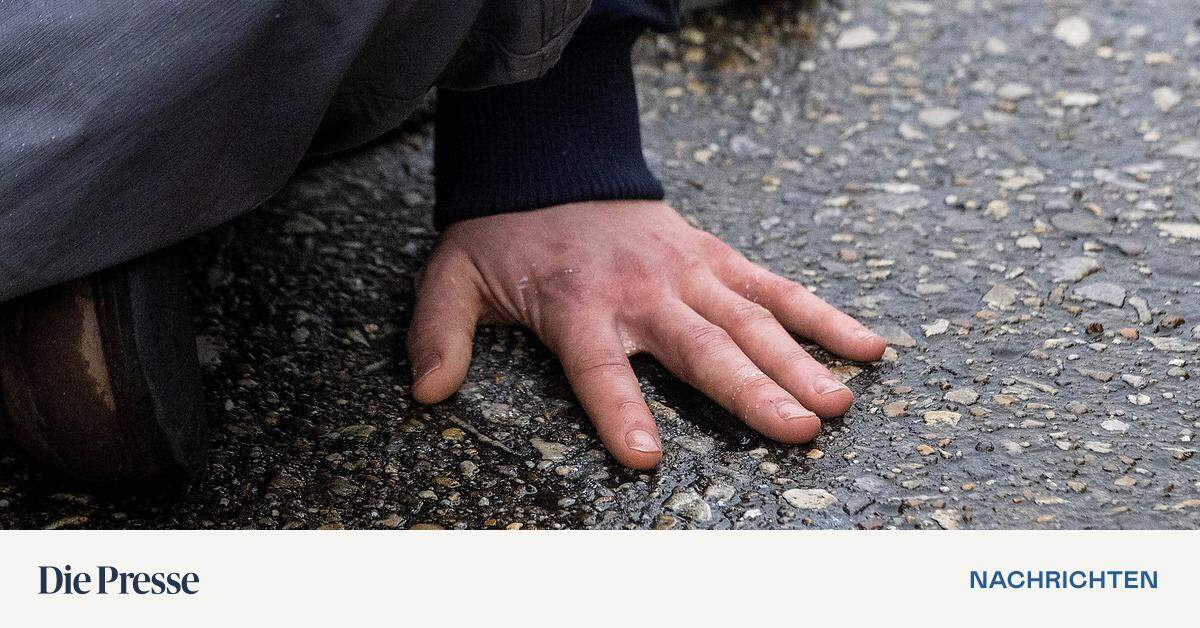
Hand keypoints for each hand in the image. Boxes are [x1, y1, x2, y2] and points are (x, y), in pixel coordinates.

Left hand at [407, 201, 885, 468]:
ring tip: (838, 403)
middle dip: (751, 391)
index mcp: (578, 306)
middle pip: (701, 349)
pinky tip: (866, 344)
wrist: (555, 168)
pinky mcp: (716, 258)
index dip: (620, 410)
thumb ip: (439, 332)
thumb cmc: (508, 238)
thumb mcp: (454, 278)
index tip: (644, 458)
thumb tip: (427, 390)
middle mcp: (642, 292)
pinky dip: (821, 315)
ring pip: (751, 321)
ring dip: (799, 362)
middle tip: (798, 431)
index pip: (599, 368)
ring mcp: (688, 273)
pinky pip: (775, 288)